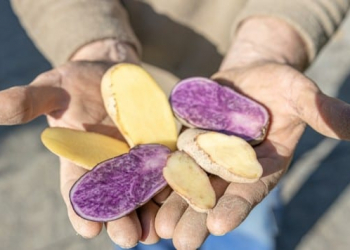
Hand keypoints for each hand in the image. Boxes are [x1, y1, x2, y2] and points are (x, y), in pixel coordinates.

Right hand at [0, 40, 160, 246]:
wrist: (112, 72)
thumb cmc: (77, 82)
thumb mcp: (53, 87)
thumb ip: (31, 100)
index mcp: (80, 159)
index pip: (78, 190)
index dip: (81, 209)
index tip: (87, 227)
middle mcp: (110, 166)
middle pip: (115, 199)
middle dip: (121, 220)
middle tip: (128, 239)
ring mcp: (138, 159)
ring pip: (144, 192)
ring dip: (150, 212)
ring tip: (156, 231)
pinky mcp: (161, 146)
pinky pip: (169, 169)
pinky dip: (175, 185)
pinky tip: (182, 199)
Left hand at [154, 16, 349, 248]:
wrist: (248, 76)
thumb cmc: (278, 85)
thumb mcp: (298, 92)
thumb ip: (319, 110)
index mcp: (261, 165)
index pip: (249, 191)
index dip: (235, 207)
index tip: (219, 225)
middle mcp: (232, 167)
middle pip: (214, 196)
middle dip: (197, 218)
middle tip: (180, 242)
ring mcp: (206, 156)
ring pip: (188, 184)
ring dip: (173, 205)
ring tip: (158, 227)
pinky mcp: (186, 142)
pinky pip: (170, 160)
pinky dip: (158, 176)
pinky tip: (142, 191)